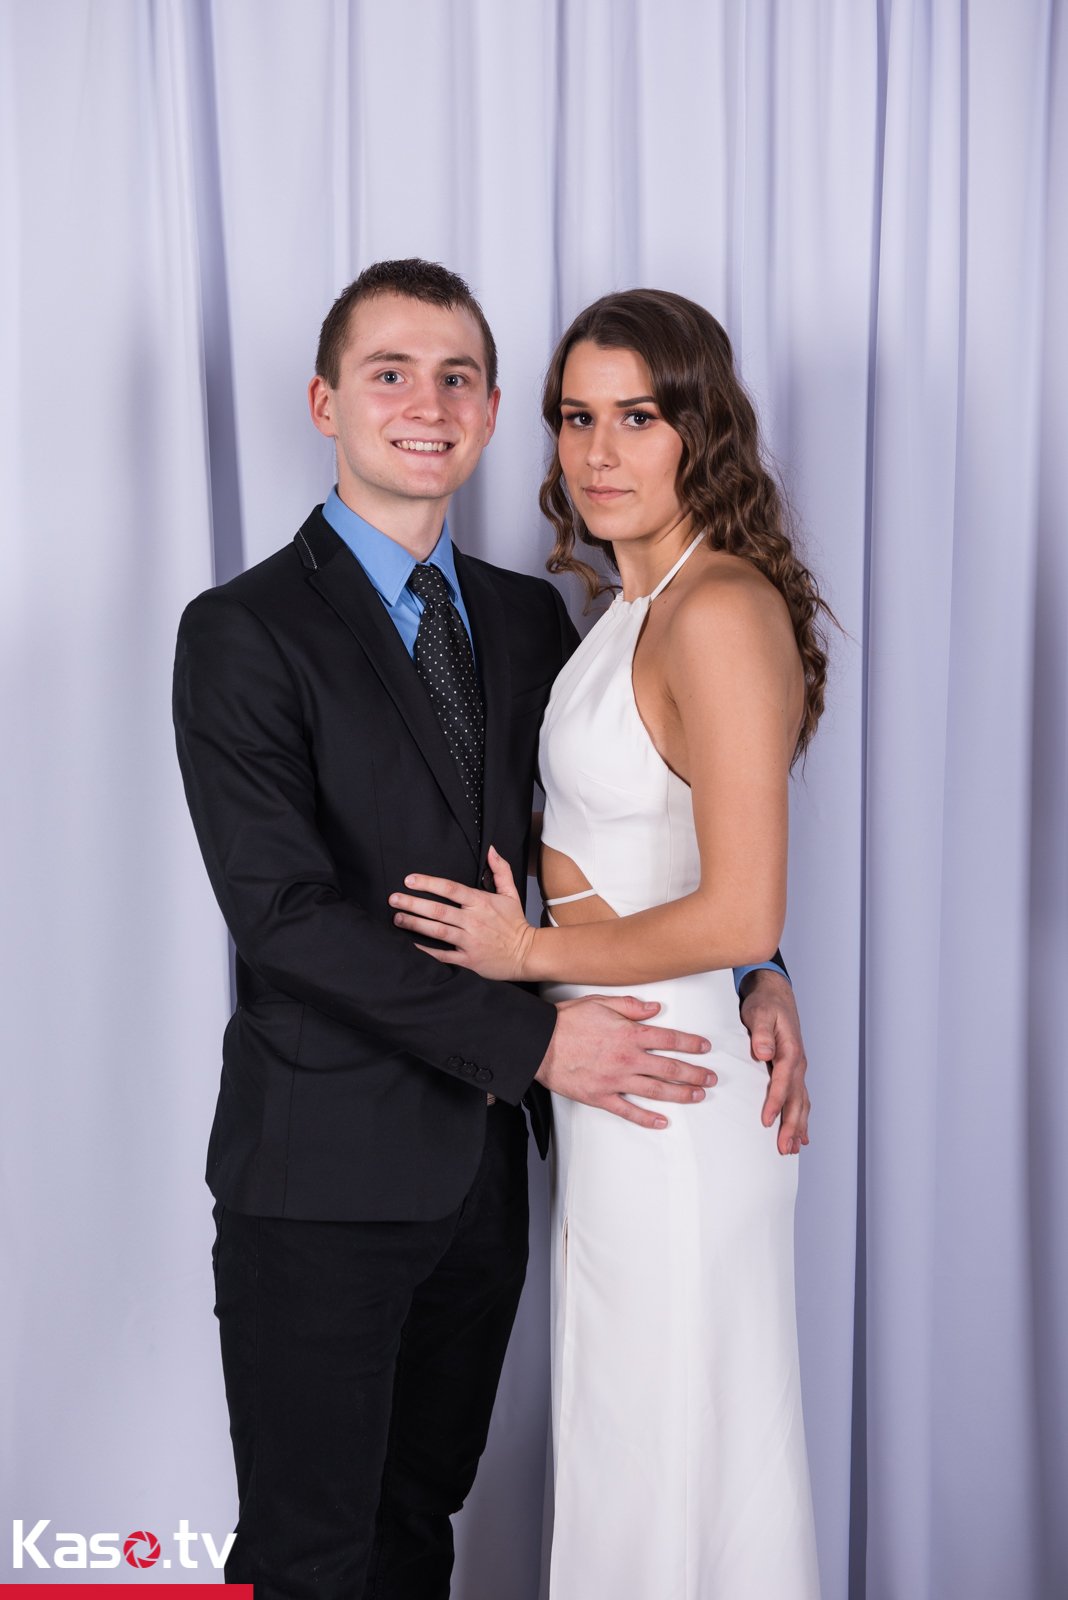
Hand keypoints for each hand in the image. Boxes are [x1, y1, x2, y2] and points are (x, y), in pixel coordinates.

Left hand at [390, 845, 536, 980]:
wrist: (527, 953)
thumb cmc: (515, 923)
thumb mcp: (511, 893)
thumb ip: (500, 870)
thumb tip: (490, 849)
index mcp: (481, 902)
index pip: (451, 889)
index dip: (428, 883)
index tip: (409, 879)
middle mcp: (473, 920)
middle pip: (438, 910)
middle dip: (413, 904)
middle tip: (394, 899)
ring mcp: (470, 941)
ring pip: (438, 931)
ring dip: (415, 924)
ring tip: (397, 919)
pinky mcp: (468, 959)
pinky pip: (443, 955)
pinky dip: (426, 951)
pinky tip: (411, 945)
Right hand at [536, 995, 714, 1129]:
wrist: (539, 1043)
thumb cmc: (566, 1021)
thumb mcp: (600, 1003)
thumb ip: (630, 1006)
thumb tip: (655, 1009)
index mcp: (629, 1034)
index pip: (669, 1040)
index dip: (690, 1044)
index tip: (704, 1048)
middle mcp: (627, 1059)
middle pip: (669, 1068)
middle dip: (694, 1074)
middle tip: (710, 1078)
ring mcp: (615, 1080)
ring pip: (656, 1090)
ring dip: (680, 1095)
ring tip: (697, 1096)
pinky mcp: (601, 1097)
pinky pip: (628, 1111)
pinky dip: (646, 1118)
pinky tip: (662, 1122)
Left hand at [739, 969, 809, 1154]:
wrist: (775, 994)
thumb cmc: (765, 1004)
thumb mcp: (759, 1013)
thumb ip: (760, 1033)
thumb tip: (764, 1052)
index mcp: (790, 1050)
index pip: (783, 1081)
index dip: (775, 1102)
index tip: (766, 1121)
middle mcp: (798, 1062)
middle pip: (797, 1099)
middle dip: (791, 1125)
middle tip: (785, 1148)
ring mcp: (798, 1068)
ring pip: (801, 1102)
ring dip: (798, 1126)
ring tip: (793, 1148)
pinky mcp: (794, 1071)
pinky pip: (800, 1098)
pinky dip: (801, 1117)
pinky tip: (801, 1134)